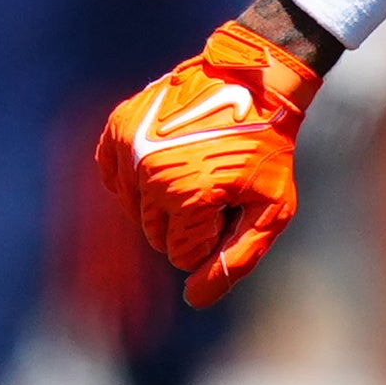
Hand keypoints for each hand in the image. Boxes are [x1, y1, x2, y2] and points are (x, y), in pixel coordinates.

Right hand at [97, 16, 322, 305]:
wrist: (253, 82)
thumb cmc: (267, 150)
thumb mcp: (270, 212)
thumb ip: (235, 261)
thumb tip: (194, 301)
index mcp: (187, 197)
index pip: (182, 255)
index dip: (212, 236)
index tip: (232, 204)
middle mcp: (150, 174)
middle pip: (156, 235)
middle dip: (188, 222)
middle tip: (218, 186)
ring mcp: (129, 149)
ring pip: (135, 211)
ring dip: (165, 202)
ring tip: (198, 168)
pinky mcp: (118, 129)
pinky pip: (115, 180)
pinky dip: (138, 181)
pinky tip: (167, 162)